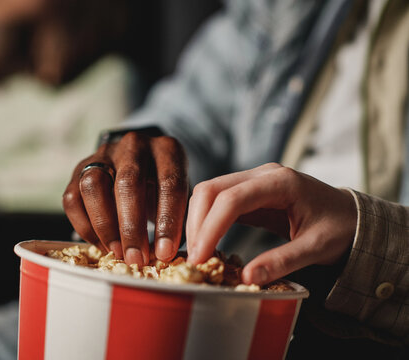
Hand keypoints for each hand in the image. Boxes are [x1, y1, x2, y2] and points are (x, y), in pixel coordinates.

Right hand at [63, 132, 187, 265]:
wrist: (142, 165)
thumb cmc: (164, 188)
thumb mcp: (178, 196)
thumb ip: (176, 219)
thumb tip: (164, 256)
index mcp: (167, 149)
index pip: (169, 183)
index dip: (167, 221)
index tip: (165, 253)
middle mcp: (133, 145)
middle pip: (128, 182)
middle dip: (131, 226)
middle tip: (136, 258)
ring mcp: (103, 154)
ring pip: (93, 185)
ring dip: (104, 225)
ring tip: (116, 252)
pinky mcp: (79, 169)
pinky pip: (72, 199)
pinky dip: (85, 226)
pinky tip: (101, 245)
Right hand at [186, 163, 356, 284]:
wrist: (352, 216)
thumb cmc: (340, 228)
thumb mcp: (317, 247)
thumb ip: (282, 261)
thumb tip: (246, 278)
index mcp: (281, 182)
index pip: (232, 199)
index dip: (210, 227)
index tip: (199, 257)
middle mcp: (262, 175)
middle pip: (212, 189)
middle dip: (197, 224)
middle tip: (193, 258)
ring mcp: (254, 180)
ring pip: (209, 192)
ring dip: (197, 221)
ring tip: (197, 253)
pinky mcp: (249, 192)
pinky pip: (218, 201)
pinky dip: (206, 221)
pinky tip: (205, 242)